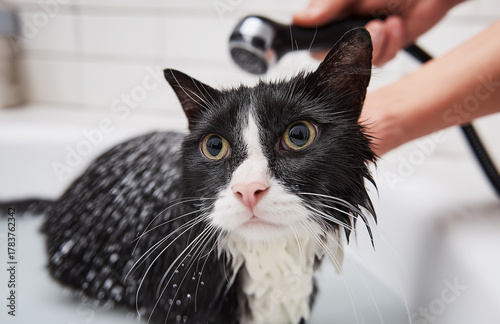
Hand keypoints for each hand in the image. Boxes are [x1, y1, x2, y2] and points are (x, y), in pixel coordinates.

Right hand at [293, 0, 464, 65]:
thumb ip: (329, 5)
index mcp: (335, 11)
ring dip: (378, 45)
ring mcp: (367, 37)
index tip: (340, 39)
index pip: (314, 37)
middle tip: (372, 26)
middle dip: (356, 46)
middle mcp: (348, 25)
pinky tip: (398, 25)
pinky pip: (381, 59)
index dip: (323, 44)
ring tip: (388, 23)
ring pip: (359, 62)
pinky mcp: (386, 45)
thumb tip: (301, 18)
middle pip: (336, 56)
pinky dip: (392, 45)